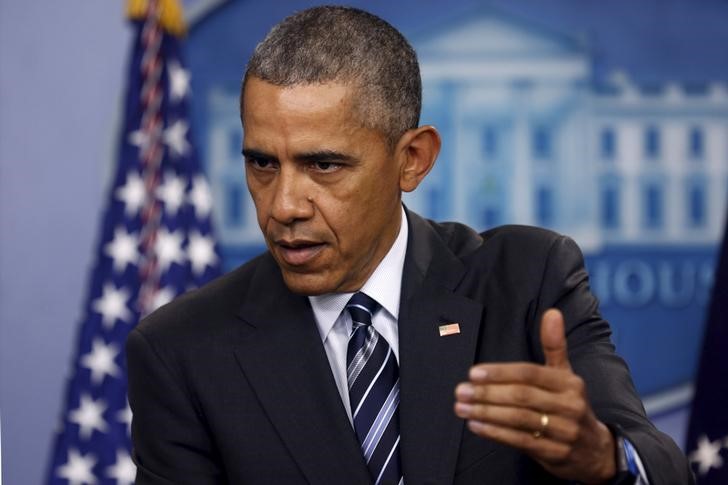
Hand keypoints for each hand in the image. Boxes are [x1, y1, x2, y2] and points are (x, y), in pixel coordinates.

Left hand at [453, 309, 616, 482]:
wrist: (595, 451)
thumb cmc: (570, 404)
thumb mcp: (566, 374)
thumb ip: (554, 345)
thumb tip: (552, 312)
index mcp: (569, 382)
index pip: (529, 374)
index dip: (500, 373)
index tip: (473, 373)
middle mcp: (569, 405)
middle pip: (522, 396)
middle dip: (487, 393)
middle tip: (461, 391)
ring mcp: (564, 431)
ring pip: (519, 419)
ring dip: (486, 413)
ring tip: (461, 408)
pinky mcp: (555, 453)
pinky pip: (521, 441)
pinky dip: (495, 433)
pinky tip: (476, 426)